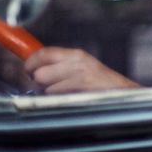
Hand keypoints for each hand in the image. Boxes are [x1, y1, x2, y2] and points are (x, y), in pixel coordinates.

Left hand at [25, 47, 139, 93]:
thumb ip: (61, 65)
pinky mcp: (81, 89)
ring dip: (50, 93)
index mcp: (76, 54)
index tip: (27, 69)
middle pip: (39, 72)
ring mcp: (79, 76)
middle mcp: (77, 62)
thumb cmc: (101, 83)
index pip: (43, 52)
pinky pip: (56, 96)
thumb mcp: (82, 67)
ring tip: (63, 93)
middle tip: (46, 85)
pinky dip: (58, 99)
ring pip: (46, 86)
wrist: (124, 92)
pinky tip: (69, 98)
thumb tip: (35, 68)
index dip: (30, 62)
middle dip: (39, 81)